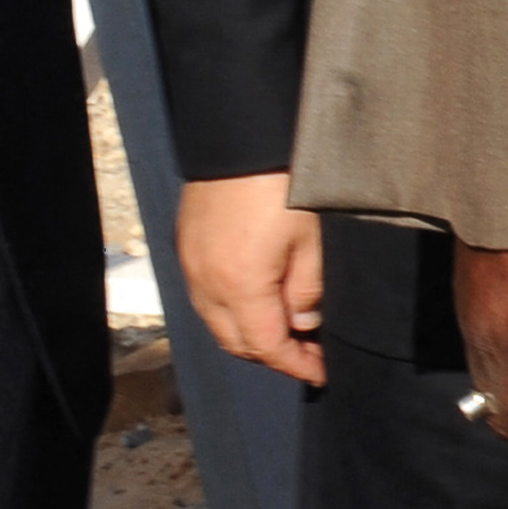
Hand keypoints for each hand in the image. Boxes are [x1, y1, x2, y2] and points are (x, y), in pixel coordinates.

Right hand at [177, 172, 328, 385]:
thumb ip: (307, 288)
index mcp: (239, 287)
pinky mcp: (187, 246)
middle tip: (308, 352)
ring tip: (285, 327)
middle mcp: (206, 284)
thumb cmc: (284, 183)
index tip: (320, 372)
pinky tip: (257, 298)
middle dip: (272, 354)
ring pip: (217, 322)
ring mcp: (191, 265)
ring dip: (249, 333)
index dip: (295, 365)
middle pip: (236, 342)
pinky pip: (206, 296)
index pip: (267, 346)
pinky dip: (231, 310)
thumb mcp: (311, 239)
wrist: (240, 136)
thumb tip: (303, 322)